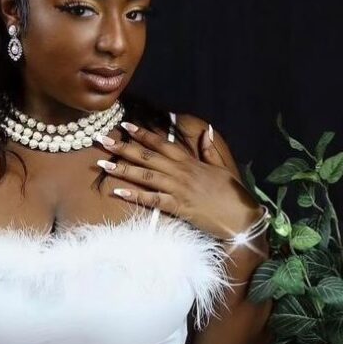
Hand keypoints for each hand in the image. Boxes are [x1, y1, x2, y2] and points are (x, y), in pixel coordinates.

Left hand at [94, 121, 262, 238]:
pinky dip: (135, 195)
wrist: (240, 218)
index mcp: (190, 162)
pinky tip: (118, 192)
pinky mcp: (179, 207)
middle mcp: (181, 172)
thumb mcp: (222, 168)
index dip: (142, 134)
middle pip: (148, 156)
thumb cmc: (231, 194)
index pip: (162, 143)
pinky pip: (153, 200)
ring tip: (103, 164)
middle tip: (102, 140)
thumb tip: (206, 131)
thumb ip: (210, 150)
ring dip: (123, 169)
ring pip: (146, 176)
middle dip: (123, 147)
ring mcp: (179, 189)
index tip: (125, 125)